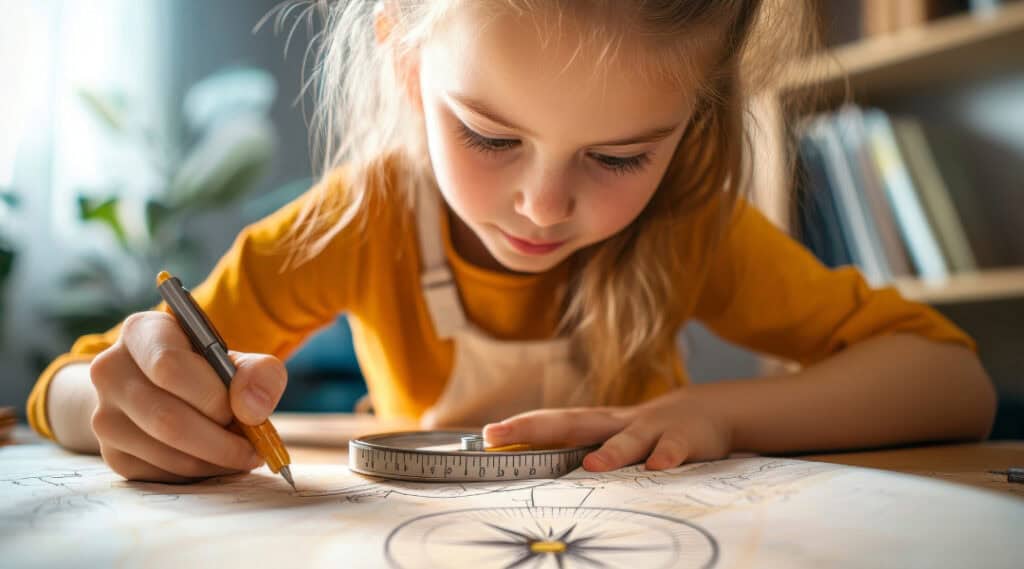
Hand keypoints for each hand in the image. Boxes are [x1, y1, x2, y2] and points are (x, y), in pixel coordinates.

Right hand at [89, 311, 287, 482]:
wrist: (165, 391)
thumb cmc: (208, 371)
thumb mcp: (238, 360)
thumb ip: (259, 374)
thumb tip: (253, 410)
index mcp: (141, 332)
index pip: (169, 365)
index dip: (212, 395)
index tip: (242, 410)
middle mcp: (110, 371)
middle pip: (167, 418)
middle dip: (222, 440)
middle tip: (254, 446)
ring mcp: (104, 416)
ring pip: (166, 451)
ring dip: (216, 461)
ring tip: (242, 453)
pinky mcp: (112, 454)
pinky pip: (162, 474)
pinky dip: (200, 474)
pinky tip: (216, 460)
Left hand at [482, 388, 731, 471]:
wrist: (710, 410)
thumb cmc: (653, 432)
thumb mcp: (618, 440)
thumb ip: (587, 454)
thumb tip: (542, 474)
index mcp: (599, 425)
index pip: (554, 424)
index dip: (521, 428)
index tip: (488, 435)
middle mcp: (618, 423)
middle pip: (574, 423)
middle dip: (536, 428)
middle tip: (501, 435)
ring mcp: (652, 429)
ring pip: (628, 439)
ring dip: (611, 452)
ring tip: (590, 467)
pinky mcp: (685, 438)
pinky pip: (674, 447)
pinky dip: (666, 455)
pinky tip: (657, 466)